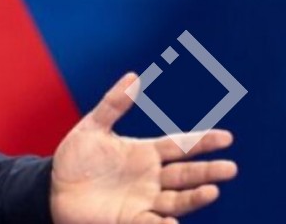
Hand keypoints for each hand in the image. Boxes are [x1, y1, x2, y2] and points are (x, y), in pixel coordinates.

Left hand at [50, 73, 236, 223]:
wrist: (55, 189)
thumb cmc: (76, 158)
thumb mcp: (92, 127)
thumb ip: (113, 104)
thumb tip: (133, 76)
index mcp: (145, 153)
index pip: (180, 146)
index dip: (203, 142)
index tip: (227, 138)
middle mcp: (151, 178)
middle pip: (186, 174)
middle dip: (208, 172)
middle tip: (230, 168)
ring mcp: (144, 200)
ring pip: (177, 200)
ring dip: (195, 197)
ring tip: (212, 191)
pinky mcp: (132, 220)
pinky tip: (172, 220)